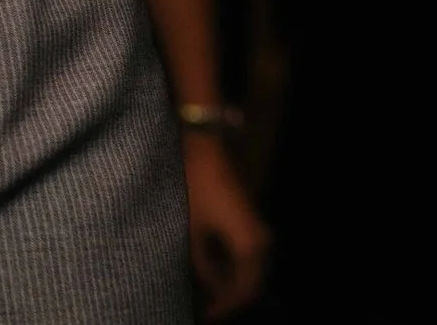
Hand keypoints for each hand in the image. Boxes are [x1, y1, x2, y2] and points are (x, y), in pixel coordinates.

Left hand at [184, 133, 269, 317]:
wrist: (204, 148)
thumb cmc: (194, 188)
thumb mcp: (192, 231)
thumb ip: (202, 265)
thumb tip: (208, 288)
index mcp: (251, 248)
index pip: (244, 291)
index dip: (225, 307)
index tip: (205, 317)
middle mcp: (262, 241)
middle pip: (249, 282)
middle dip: (228, 298)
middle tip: (205, 309)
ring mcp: (258, 229)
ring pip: (247, 268)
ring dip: (228, 282)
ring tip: (204, 292)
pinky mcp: (248, 220)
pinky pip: (244, 253)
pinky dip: (229, 265)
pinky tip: (208, 269)